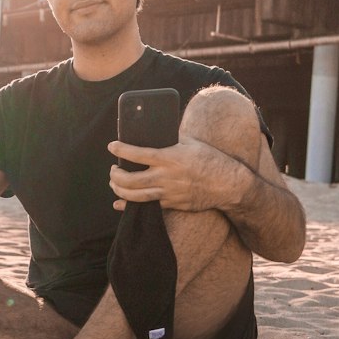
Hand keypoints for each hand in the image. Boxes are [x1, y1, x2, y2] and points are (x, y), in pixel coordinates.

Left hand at [107, 137, 241, 212]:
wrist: (227, 184)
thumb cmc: (210, 159)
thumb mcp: (190, 143)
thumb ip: (171, 139)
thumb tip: (154, 131)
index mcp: (169, 158)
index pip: (137, 153)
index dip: (120, 150)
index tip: (111, 146)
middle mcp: (165, 177)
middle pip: (129, 180)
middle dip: (115, 175)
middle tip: (113, 169)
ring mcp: (167, 193)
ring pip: (134, 196)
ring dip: (119, 190)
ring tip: (115, 183)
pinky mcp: (171, 204)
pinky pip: (146, 206)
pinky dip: (128, 206)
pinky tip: (119, 204)